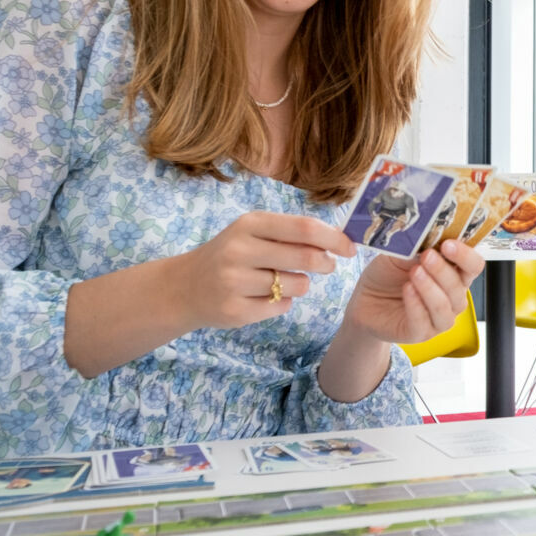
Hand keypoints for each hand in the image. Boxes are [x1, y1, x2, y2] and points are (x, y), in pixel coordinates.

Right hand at [173, 211, 355, 329]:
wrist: (185, 287)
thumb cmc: (231, 254)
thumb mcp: (252, 232)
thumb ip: (290, 233)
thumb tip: (338, 239)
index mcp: (248, 224)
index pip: (304, 228)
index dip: (334, 238)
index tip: (350, 248)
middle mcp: (239, 250)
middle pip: (306, 257)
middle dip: (326, 263)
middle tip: (328, 266)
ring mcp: (235, 282)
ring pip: (298, 285)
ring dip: (301, 284)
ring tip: (281, 280)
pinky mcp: (235, 312)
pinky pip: (282, 307)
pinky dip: (283, 302)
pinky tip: (264, 296)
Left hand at [345, 240, 483, 343]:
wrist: (365, 300)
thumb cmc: (387, 276)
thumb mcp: (401, 254)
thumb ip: (418, 248)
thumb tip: (429, 237)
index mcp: (454, 275)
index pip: (473, 266)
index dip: (465, 255)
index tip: (448, 244)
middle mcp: (452, 298)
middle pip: (459, 286)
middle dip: (443, 270)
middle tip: (427, 255)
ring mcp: (438, 318)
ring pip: (445, 307)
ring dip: (430, 288)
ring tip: (415, 272)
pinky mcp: (420, 333)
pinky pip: (423, 321)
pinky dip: (416, 304)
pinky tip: (407, 289)